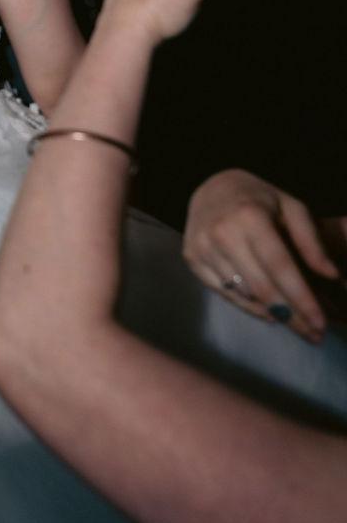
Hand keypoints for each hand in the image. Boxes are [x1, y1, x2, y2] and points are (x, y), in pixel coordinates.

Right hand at [185, 169, 345, 340]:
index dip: (301, 298)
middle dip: (292, 316)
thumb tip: (331, 275)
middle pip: (262, 288)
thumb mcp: (291, 207)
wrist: (209, 187)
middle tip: (314, 335)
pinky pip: (226, 294)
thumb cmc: (257, 199)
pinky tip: (269, 312)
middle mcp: (222, 234)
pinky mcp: (192, 260)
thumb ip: (311, 241)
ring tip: (297, 324)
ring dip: (273, 314)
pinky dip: (250, 306)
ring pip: (244, 295)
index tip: (320, 323)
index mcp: (249, 216)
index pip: (280, 267)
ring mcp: (203, 248)